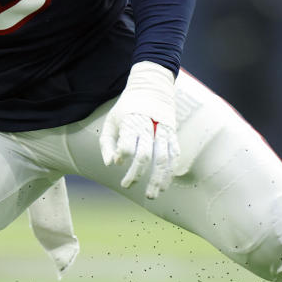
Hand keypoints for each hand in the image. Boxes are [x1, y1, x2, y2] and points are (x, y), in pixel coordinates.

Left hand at [99, 61, 179, 199]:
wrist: (151, 87)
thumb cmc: (126, 107)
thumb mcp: (111, 120)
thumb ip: (107, 142)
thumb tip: (111, 164)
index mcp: (132, 121)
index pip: (128, 144)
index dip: (122, 155)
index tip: (117, 162)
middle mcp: (149, 127)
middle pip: (145, 155)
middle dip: (136, 173)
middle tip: (126, 185)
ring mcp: (163, 131)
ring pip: (163, 159)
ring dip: (158, 179)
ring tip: (152, 195)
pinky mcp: (172, 134)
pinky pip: (174, 155)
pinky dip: (170, 172)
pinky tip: (164, 184)